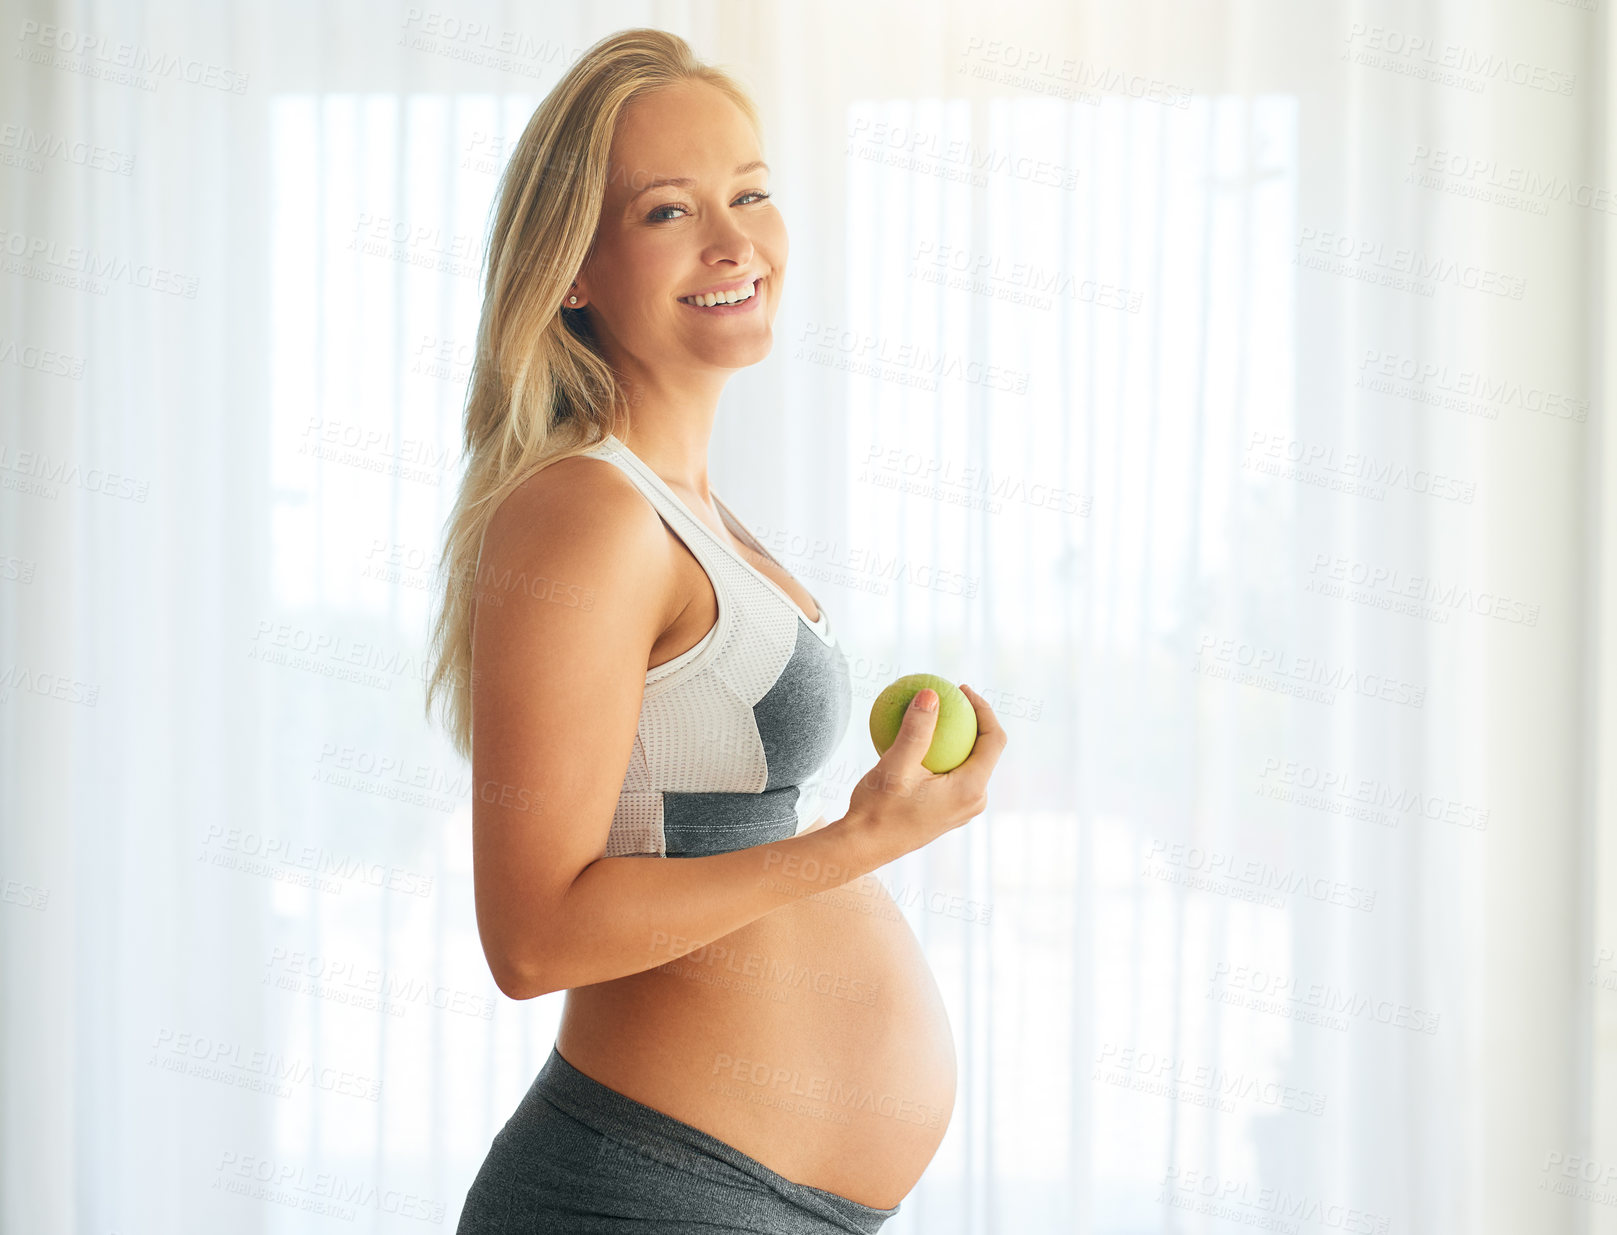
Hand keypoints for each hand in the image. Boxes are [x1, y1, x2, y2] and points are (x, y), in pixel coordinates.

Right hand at [844, 683, 1006, 851]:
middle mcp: (973, 801)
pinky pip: (954, 774)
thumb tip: (931, 693)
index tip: (961, 689)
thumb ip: (916, 729)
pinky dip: (944, 753)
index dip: (984, 709)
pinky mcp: (948, 811)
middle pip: (986, 750)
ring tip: (937, 713)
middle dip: (972, 719)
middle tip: (950, 696)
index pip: (994, 740)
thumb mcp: (895, 765)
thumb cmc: (877, 810)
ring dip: (957, 736)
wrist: (862, 847)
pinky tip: (920, 739)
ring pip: (970, 763)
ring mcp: (962, 809)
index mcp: (970, 789)